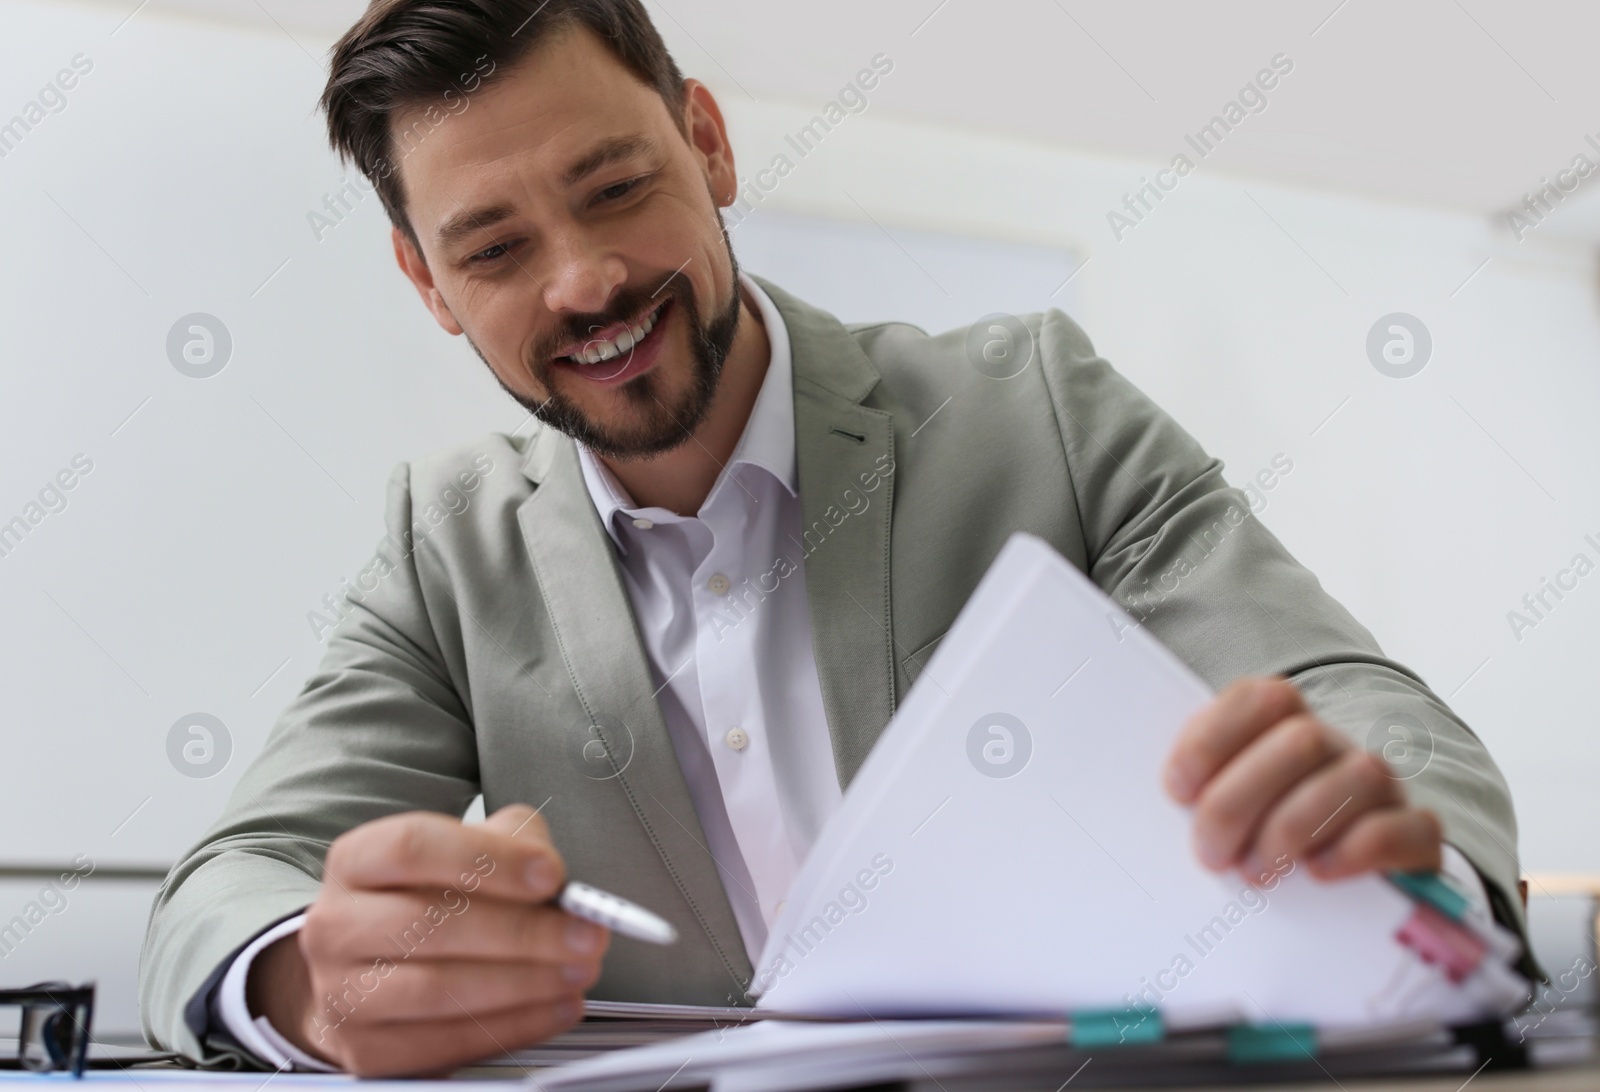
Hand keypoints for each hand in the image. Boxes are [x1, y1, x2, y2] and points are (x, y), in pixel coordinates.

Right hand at [247, 804, 607, 1075]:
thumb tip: (554, 876)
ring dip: (524, 983)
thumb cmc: (426, 900)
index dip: (489, 860)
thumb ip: (510, 844)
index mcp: (358, 860)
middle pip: (430, 923)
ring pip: (437, 989)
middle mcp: (337, 924)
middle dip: (524, 931)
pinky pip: (446, 1043)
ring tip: (577, 971)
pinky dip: (513, 1026)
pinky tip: (555, 1007)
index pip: (414, 846)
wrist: (364, 969)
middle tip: (585, 933)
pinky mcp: (365, 1049)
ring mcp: (342, 991)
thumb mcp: (466, 850)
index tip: (551, 875)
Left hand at [1162, 677, 1441, 883]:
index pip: (1258, 698)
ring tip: (1256, 872)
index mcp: (1284, 724)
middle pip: (1300, 740)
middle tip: (1211, 852)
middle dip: (1243, 800)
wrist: (1346, 875)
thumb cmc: (1261, 834)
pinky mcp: (1416, 834)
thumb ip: (1199, 791)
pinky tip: (1319, 871)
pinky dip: (1359, 848)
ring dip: (1294, 827)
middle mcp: (1336, 745)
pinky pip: (1406, 827)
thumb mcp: (1222, 805)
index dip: (1213, 738)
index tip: (1177, 789)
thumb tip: (1156, 803)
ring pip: (1356, 777)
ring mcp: (1381, 786)